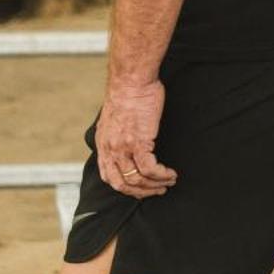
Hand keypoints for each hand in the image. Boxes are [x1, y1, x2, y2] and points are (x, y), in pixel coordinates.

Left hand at [95, 77, 176, 198]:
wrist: (131, 81)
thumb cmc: (128, 92)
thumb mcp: (114, 116)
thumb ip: (117, 131)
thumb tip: (126, 137)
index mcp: (103, 144)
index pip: (108, 176)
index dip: (124, 186)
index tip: (139, 187)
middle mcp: (110, 149)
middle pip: (121, 183)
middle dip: (140, 192)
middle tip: (156, 191)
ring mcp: (123, 148)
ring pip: (136, 179)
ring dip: (154, 185)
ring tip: (168, 182)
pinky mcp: (139, 142)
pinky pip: (149, 168)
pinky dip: (161, 175)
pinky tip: (170, 173)